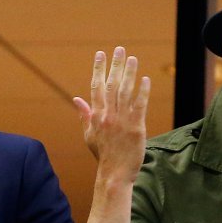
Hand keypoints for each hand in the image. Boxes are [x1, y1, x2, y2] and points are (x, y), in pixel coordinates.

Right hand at [73, 47, 149, 184]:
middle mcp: (108, 115)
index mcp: (96, 116)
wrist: (114, 173)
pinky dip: (142, 92)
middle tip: (119, 49)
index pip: (96, 87)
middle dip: (115, 65)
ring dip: (129, 74)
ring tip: (133, 59)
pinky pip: (139, 106)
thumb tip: (76, 99)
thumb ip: (84, 115)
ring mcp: (122, 121)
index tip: (100, 54)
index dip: (98, 69)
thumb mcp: (89, 134)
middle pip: (112, 85)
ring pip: (126, 92)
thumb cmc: (102, 154)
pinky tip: (145, 79)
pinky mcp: (136, 128)